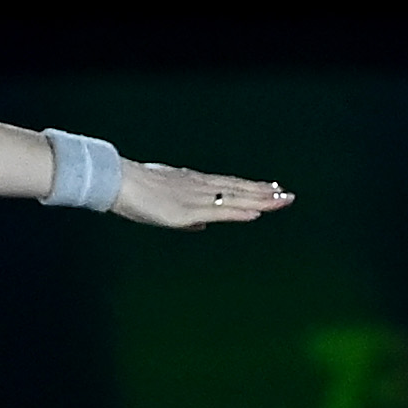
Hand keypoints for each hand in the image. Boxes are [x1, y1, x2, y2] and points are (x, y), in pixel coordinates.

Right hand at [112, 161, 292, 229]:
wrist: (117, 182)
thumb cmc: (135, 193)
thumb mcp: (165, 205)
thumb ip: (187, 215)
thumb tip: (202, 225)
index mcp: (195, 184)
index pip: (230, 184)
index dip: (253, 187)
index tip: (273, 188)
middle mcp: (200, 187)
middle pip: (239, 189)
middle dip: (266, 193)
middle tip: (290, 196)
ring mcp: (195, 198)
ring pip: (235, 198)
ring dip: (260, 200)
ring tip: (282, 201)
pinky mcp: (187, 211)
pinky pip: (219, 211)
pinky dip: (239, 211)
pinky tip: (256, 213)